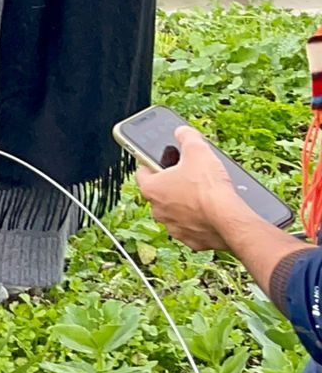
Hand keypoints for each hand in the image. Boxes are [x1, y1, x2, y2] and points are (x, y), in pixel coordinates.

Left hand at [137, 126, 253, 254]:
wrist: (229, 220)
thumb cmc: (208, 187)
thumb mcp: (197, 150)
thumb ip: (187, 137)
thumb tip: (182, 131)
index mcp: (151, 188)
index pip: (143, 170)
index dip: (152, 161)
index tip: (161, 158)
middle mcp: (157, 210)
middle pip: (160, 192)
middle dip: (173, 183)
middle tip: (189, 176)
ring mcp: (173, 227)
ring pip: (176, 211)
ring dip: (186, 204)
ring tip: (203, 194)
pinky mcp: (191, 241)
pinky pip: (193, 228)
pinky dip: (200, 221)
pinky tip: (212, 212)